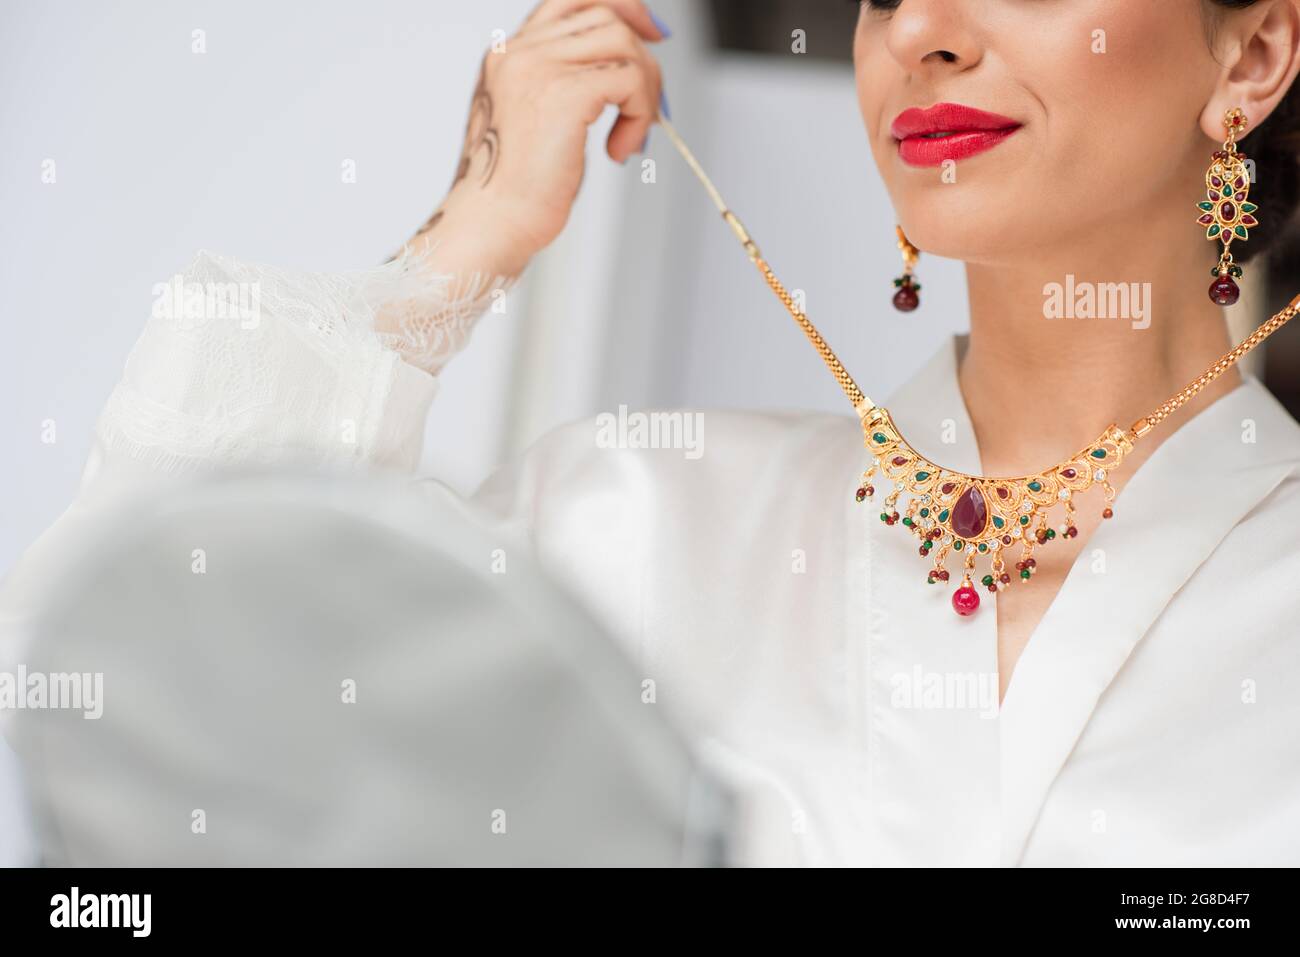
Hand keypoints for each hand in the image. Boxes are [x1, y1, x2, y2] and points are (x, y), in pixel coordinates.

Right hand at [409, 0, 668, 277]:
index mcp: (508, 54)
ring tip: (630, 136)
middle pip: (605, 16)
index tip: (651, 35)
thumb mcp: (534, 122)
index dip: (620, 7)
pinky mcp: (564, 94)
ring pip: (623, 43)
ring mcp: (539, 68)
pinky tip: (620, 149)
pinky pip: (630, 79)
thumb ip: (563, 88)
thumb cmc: (512, 190)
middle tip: (649, 108)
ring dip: (645, 90)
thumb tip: (620, 75)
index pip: (570, 0)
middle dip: (643, 58)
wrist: (491, 223)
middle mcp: (520, 52)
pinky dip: (641, 114)